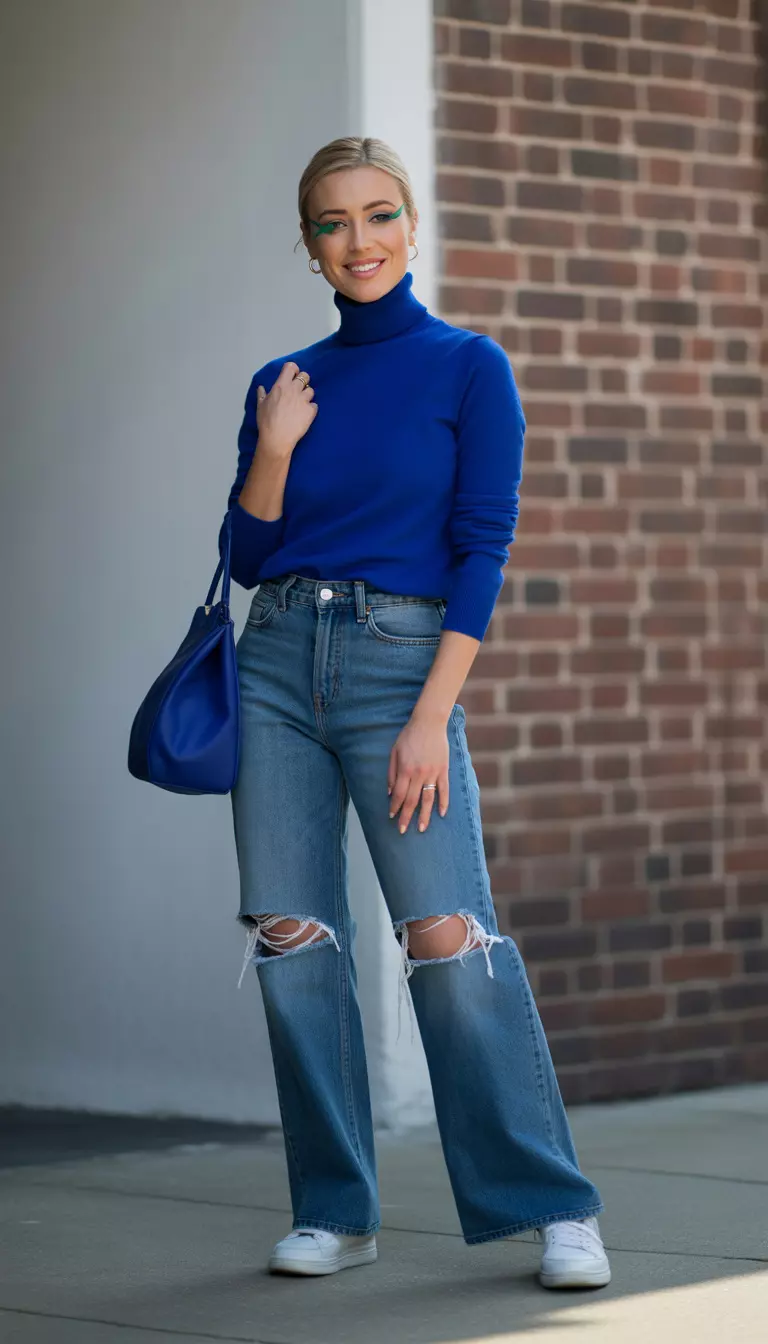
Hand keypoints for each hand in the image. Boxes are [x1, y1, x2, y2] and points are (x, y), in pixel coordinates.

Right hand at [256, 361, 316, 460]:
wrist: (277, 439)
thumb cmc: (266, 422)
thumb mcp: (260, 406)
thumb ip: (262, 395)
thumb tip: (261, 388)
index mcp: (281, 386)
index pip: (291, 367)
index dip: (294, 370)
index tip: (293, 376)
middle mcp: (293, 390)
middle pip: (305, 376)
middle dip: (303, 381)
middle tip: (298, 390)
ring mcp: (304, 400)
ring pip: (311, 390)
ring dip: (307, 396)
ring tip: (301, 405)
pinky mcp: (311, 411)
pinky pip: (315, 405)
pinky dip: (311, 409)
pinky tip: (304, 415)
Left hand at [388, 714, 448, 834]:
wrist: (429, 723)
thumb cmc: (409, 736)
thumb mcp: (394, 752)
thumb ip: (392, 773)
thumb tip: (391, 793)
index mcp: (405, 769)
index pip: (399, 794)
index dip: (395, 807)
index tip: (391, 816)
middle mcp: (419, 774)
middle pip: (412, 800)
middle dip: (406, 817)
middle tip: (402, 830)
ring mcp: (433, 773)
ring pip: (428, 799)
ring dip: (424, 815)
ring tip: (421, 828)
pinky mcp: (443, 770)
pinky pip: (444, 789)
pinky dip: (443, 802)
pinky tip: (442, 814)